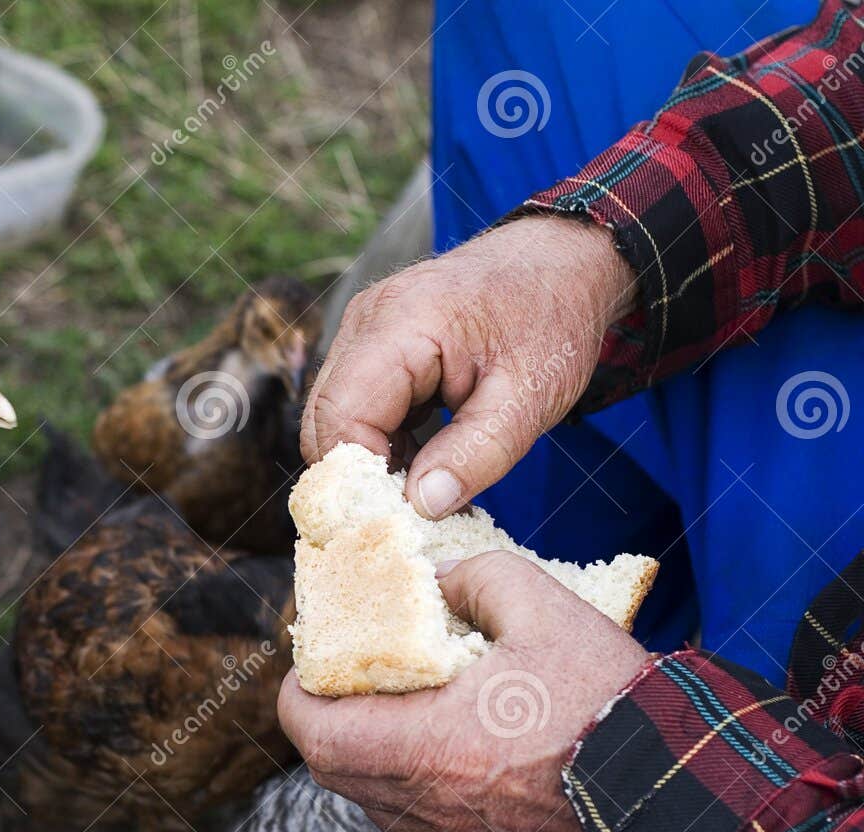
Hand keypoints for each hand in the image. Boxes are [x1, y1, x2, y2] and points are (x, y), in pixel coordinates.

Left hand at [277, 551, 648, 831]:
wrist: (684, 800)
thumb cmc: (612, 706)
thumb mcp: (543, 609)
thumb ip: (476, 580)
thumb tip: (437, 581)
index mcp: (423, 748)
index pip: (311, 729)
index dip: (300, 690)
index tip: (317, 656)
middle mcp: (422, 806)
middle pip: (333, 766)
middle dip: (332, 716)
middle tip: (357, 674)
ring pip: (372, 796)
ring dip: (372, 750)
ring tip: (404, 703)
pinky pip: (416, 817)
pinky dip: (413, 779)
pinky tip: (452, 742)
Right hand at [302, 215, 636, 517]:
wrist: (563, 261)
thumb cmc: (552, 319)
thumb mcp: (531, 396)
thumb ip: (477, 454)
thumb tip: (424, 507)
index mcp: (400, 324)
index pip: (341, 416)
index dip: (360, 477)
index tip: (401, 517)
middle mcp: (366, 321)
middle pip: (323, 420)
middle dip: (359, 477)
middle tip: (411, 516)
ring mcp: (363, 330)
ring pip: (332, 417)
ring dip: (371, 462)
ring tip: (425, 491)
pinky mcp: (371, 343)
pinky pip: (353, 405)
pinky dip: (380, 443)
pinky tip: (421, 464)